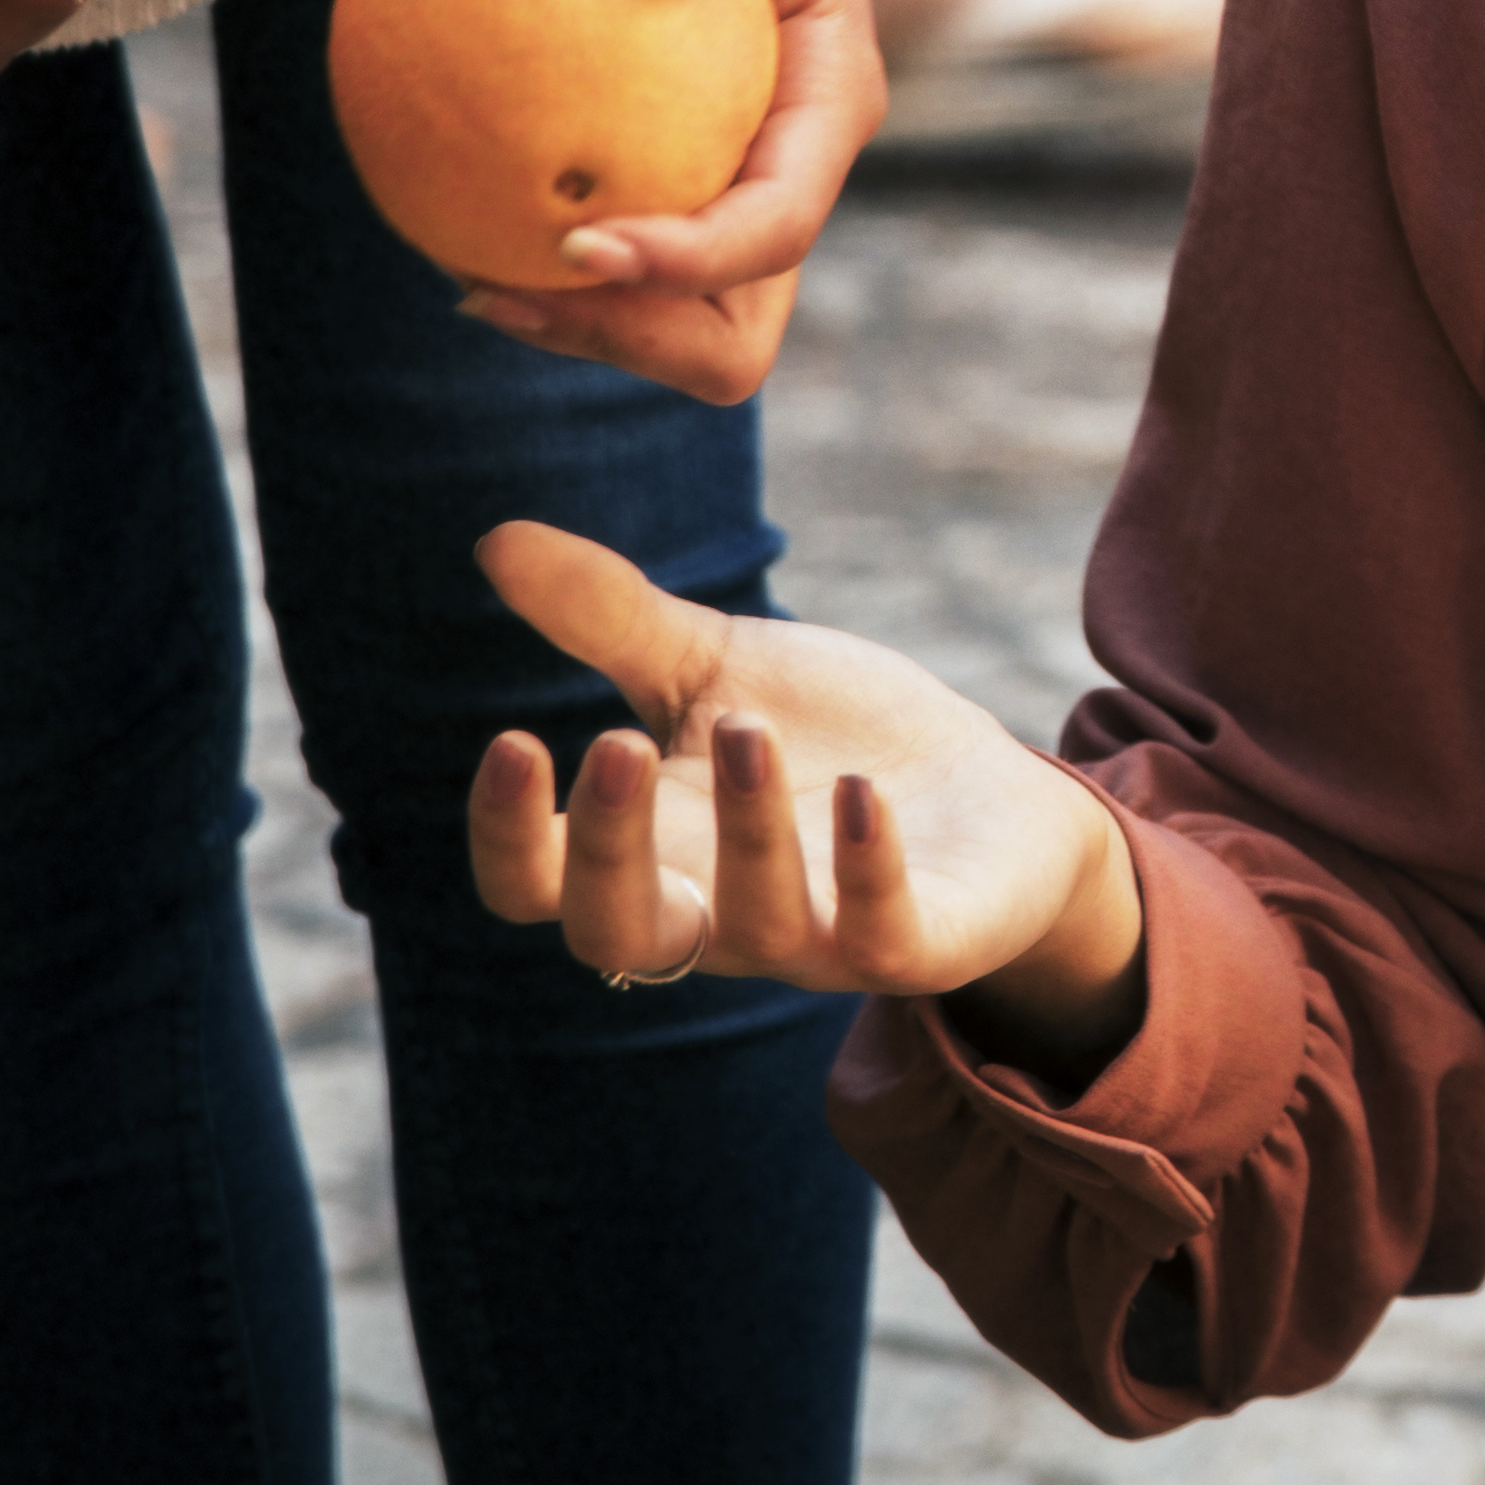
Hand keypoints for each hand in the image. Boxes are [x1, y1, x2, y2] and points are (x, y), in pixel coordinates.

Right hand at [458, 519, 1153, 1067]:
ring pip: (753, 926)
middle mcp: (717, 916)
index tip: (513, 743)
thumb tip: (497, 542)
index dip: (509, 837)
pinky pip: (880, 936)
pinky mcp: (919, 942)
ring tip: (748, 726)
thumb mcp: (716, 669)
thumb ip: (611, 621)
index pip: (536, 887)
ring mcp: (816, 940)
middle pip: (616, 932)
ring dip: (745, 829)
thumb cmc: (826, 736)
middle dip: (607, 851)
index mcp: (649, 854)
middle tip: (615, 743)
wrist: (987, 792)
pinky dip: (865, 866)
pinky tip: (857, 788)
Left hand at [467, 0, 884, 399]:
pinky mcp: (646, 152)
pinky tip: (431, 216)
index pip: (777, 228)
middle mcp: (779, 158)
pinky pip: (591, 237)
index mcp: (828, 105)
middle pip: (734, 326)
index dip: (688, 264)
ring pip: (660, 313)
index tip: (573, 236)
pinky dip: (518, 249)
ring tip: (466, 276)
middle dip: (633, 340)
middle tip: (511, 286)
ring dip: (571, 323)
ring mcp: (714, 168)